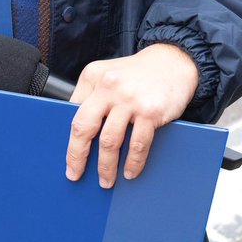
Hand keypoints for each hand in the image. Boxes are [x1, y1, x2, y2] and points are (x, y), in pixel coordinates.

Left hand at [65, 44, 199, 187]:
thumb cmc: (138, 73)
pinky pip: (137, 145)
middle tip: (75, 174)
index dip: (69, 139)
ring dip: (106, 166)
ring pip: (109, 141)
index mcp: (93, 77)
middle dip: (78, 156)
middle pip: (85, 127)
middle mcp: (109, 86)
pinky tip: (130, 171)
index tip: (68, 160)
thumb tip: (79, 131)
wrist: (173, 61)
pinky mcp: (150, 111)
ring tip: (106, 180)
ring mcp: (130, 99)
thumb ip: (92, 95)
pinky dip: (133, 163)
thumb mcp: (108, 73)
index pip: (73, 113)